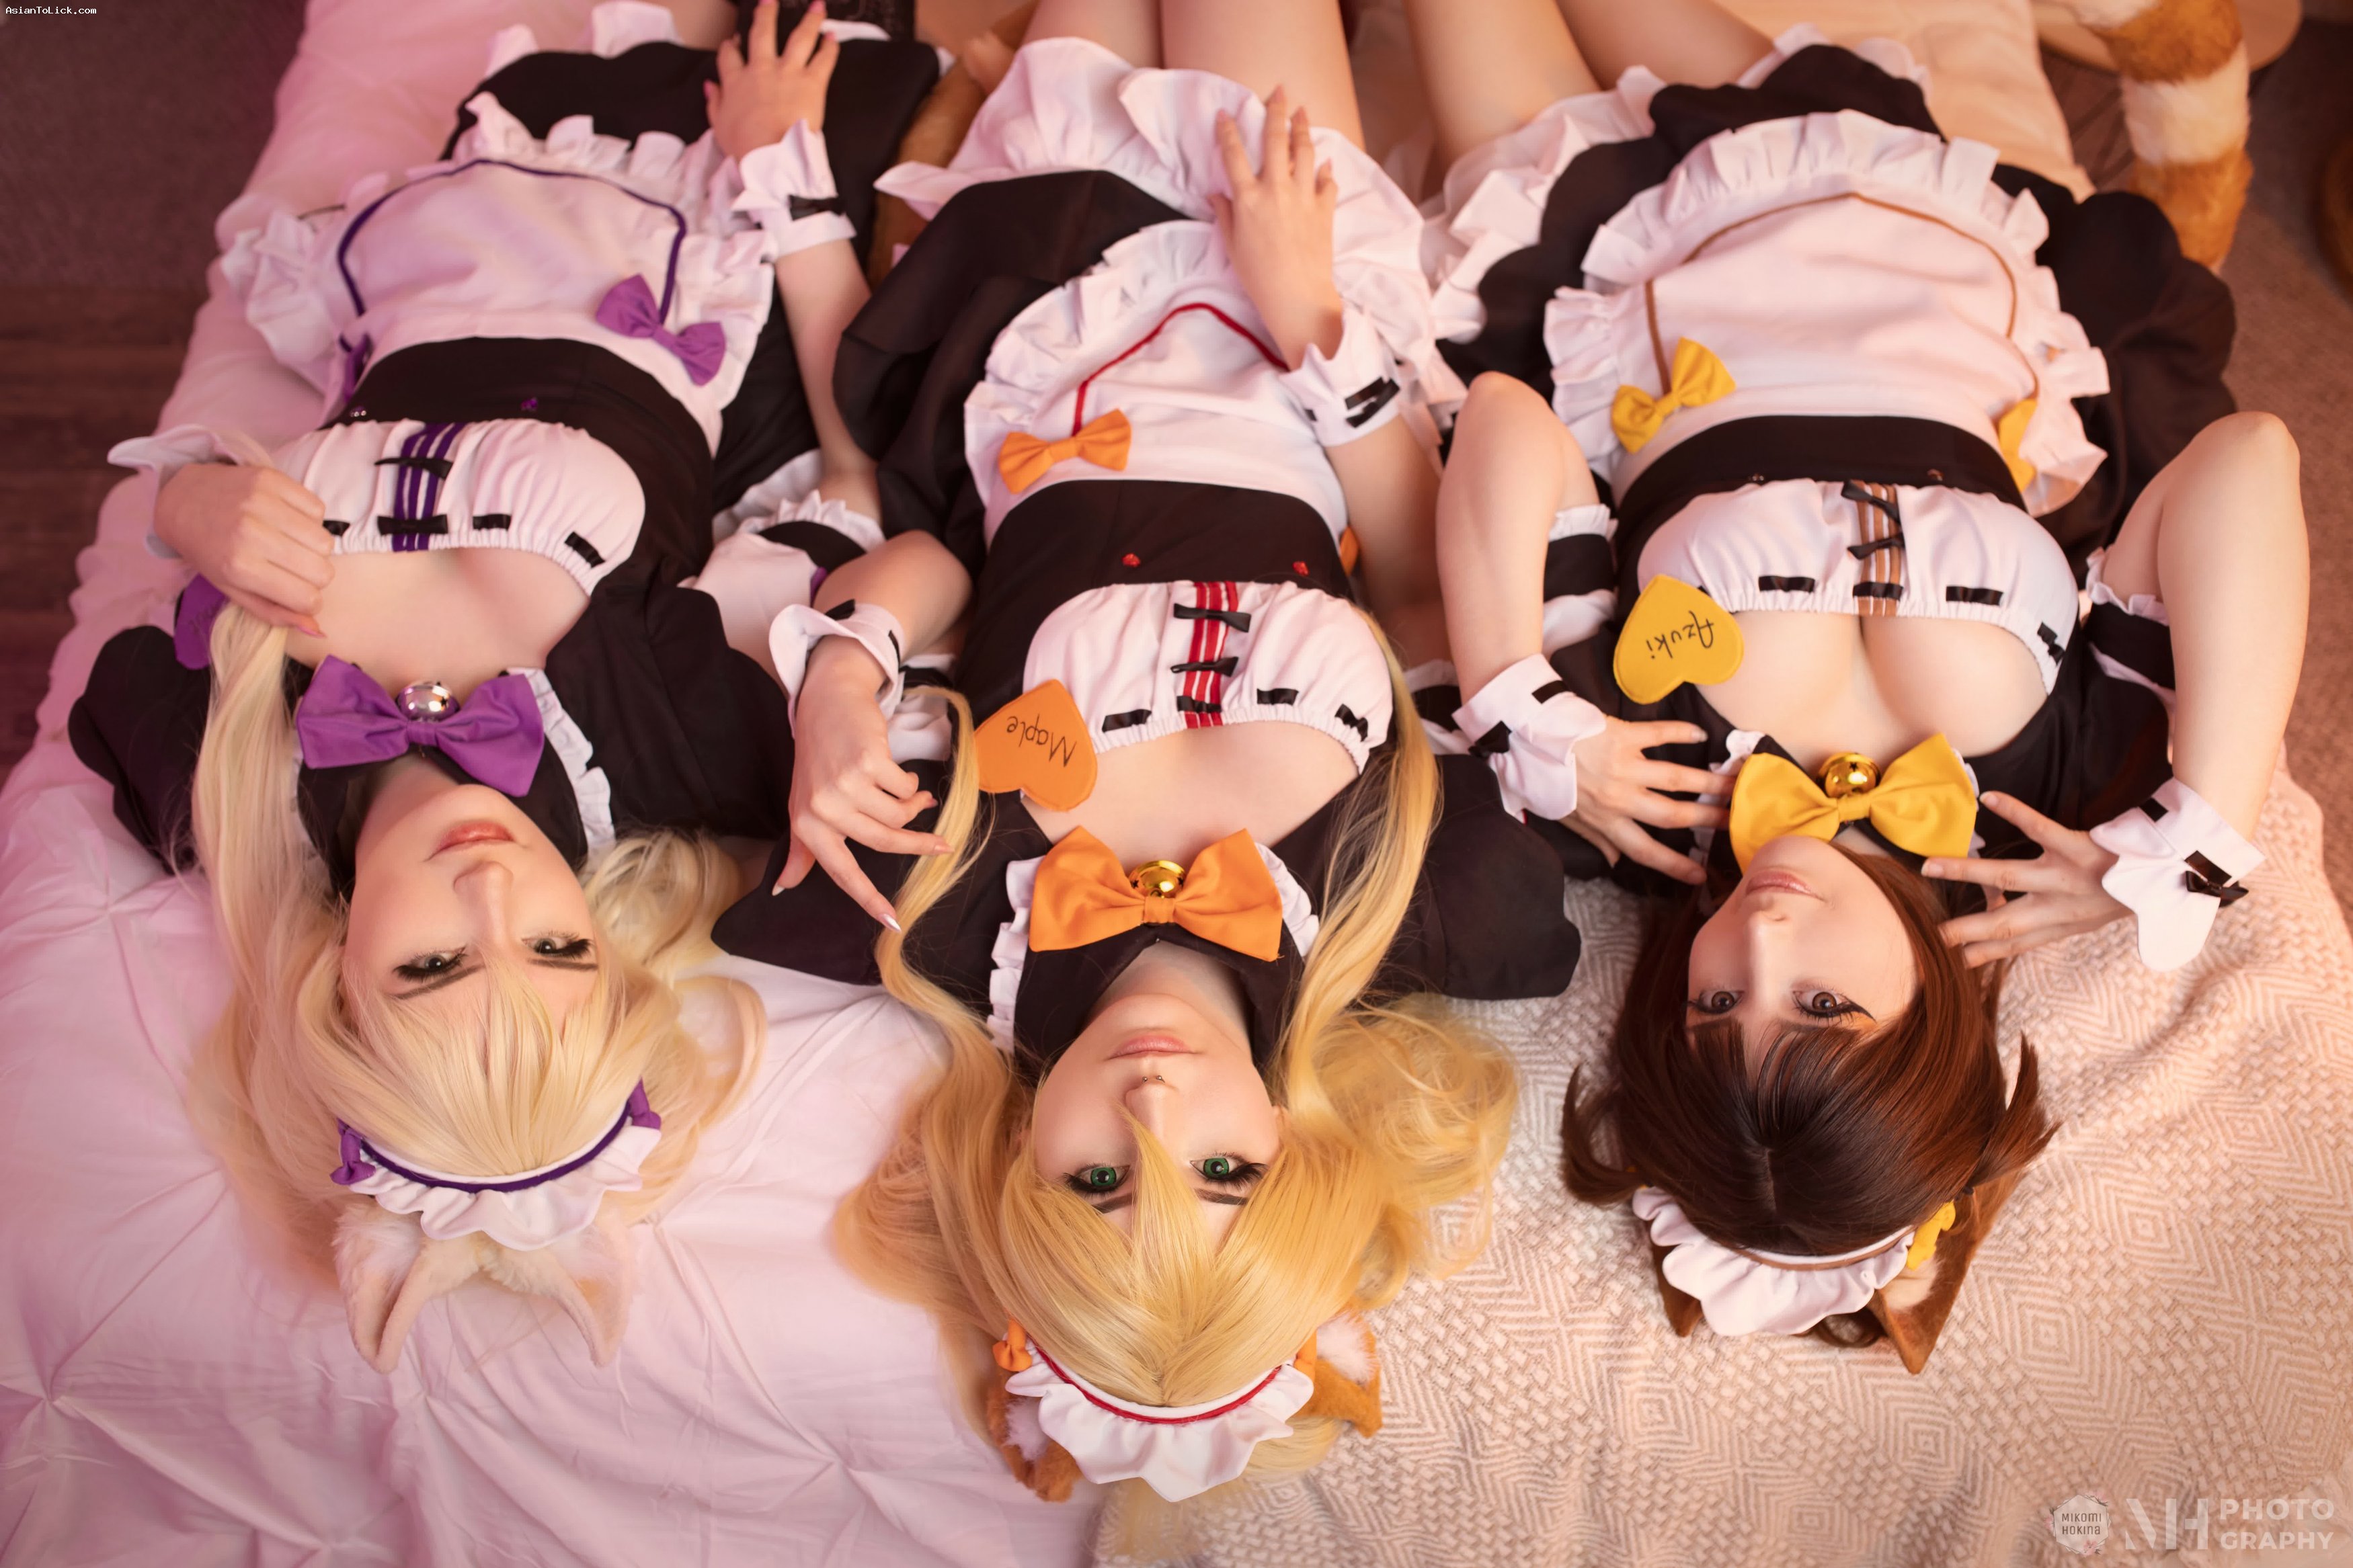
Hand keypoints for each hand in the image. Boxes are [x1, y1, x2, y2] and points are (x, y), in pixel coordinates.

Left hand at [153, 462, 332, 635]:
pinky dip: (309, 519)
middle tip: (292, 566)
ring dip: (313, 546)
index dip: (308, 600)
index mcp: (239, 568)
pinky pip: (318, 509)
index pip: (307, 597)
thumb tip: (317, 628)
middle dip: (313, 574)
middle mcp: (250, 534)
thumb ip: (274, 613)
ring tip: (289, 541)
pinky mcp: (271, 479)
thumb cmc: (210, 550)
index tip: (296, 592)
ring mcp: (261, 503)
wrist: (182, 500)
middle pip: (322, 571)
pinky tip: (287, 520)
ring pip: (325, 540)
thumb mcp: (233, 589)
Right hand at [707, 0, 838, 162]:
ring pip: (799, 37)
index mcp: (736, 81)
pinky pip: (823, 59)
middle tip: (769, 1)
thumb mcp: (719, 127)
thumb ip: (714, 103)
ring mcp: (788, 72)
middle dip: (766, 13)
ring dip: (809, 20)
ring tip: (817, 6)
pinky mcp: (811, 82)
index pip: (729, 55)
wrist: (771, 156)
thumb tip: (710, 87)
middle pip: (762, 32)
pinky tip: (833, 36)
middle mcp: (761, 69)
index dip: (731, 45)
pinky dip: (830, 47)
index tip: (733, 40)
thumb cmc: (746, 147)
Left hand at [776, 636, 949, 926]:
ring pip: (899, 816)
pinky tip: (901, 773)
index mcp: (807, 827)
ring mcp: (845, 786)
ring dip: (914, 806)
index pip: (842, 872)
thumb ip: (801, 850)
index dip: (870, 899)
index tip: (894, 921)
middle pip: (884, 842)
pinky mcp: (868, 763)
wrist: (825, 705)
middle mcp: (823, 809)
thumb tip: (783, 887)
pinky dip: (911, 783)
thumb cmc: (817, 759)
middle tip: (941, 845)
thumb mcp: (804, 807)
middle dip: (919, 846)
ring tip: (913, 794)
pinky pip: (906, 789)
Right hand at [1208, 89, 1342, 369]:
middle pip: (1274, 140)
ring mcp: (1303, 197)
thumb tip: (1217, 193)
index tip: (1226, 113)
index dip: (1227, 130)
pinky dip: (1325, 170)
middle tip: (1278, 91)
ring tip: (1302, 112)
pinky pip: (1327, 181)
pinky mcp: (1324, 209)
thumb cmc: (1259, 276)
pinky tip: (1323, 163)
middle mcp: (1276, 190)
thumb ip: (1225, 214)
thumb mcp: (1232, 246)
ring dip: (1302, 128)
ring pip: (1304, 151)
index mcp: (1248, 198)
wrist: (1297, 297)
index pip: (1233, 154)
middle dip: (1275, 110)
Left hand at [1559, 718, 1727, 884]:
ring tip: (1735, 784)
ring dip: (1709, 782)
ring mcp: (1624, 766)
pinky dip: (1682, 733)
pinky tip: (1701, 737)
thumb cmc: (1545, 779)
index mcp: (1606, 821)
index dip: (1674, 865)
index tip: (1700, 875)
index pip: (1645, 851)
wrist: (1525, 738)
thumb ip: (1595, 840)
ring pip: (1677, 778)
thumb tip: (1616, 862)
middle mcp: (1620, 797)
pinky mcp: (1624, 735)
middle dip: (1708, 819)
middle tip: (1734, 820)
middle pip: (1672, 814)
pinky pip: (1660, 734)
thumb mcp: (1565, 819)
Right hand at [1922, 791, 2127, 966]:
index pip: (2013, 945)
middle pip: (2005, 921)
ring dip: (1968, 871)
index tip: (1949, 964)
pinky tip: (1988, 798)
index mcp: (2062, 924)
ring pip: (2009, 875)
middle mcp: (2059, 905)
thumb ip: (2047, 923)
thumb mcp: (2088, 919)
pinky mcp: (2077, 846)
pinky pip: (2041, 828)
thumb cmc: (2127, 894)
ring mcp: (2066, 875)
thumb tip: (2007, 923)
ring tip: (1931, 865)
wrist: (2174, 872)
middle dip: (1967, 929)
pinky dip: (2015, 812)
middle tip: (1931, 935)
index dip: (1981, 956)